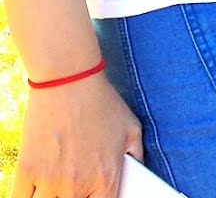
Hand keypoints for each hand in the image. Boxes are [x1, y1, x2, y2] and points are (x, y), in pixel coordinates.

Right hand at [15, 70, 142, 197]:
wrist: (68, 80)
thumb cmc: (102, 103)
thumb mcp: (131, 128)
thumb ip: (136, 157)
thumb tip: (137, 176)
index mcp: (106, 178)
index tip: (94, 195)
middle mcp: (77, 186)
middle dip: (77, 196)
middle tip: (76, 182)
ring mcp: (50, 182)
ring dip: (54, 197)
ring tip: (60, 183)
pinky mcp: (27, 173)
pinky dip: (29, 197)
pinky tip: (37, 189)